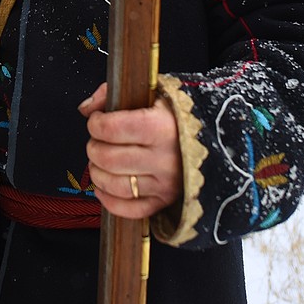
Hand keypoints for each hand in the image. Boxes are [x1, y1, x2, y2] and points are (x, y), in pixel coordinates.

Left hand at [79, 82, 181, 218]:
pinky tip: (103, 186)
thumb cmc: (178, 115)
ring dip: (97, 172)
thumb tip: (86, 108)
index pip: (111, 129)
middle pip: (108, 158)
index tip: (97, 119)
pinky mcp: (165, 202)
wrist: (218, 140)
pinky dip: (108, 200)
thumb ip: (115, 94)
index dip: (95, 123)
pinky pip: (128, 210)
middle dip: (93, 147)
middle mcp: (165, 159)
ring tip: (99, 161)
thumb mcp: (153, 93)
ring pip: (114, 185)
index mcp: (162, 127)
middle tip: (98, 141)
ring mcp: (166, 184)